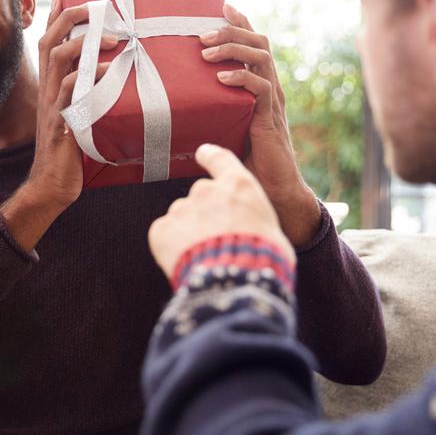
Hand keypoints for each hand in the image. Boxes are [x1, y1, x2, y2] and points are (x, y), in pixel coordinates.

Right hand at [0, 0, 117, 250]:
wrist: (51, 187)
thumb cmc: (68, 155)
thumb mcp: (75, 118)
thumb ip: (83, 97)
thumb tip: (104, 80)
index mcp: (49, 89)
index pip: (45, 45)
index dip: (54, 21)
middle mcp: (47, 93)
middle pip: (48, 43)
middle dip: (69, 20)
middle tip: (95, 8)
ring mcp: (52, 106)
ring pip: (57, 60)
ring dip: (84, 44)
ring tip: (112, 38)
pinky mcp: (62, 122)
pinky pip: (72, 92)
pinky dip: (92, 77)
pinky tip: (112, 71)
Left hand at [148, 143, 293, 278]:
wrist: (235, 281)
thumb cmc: (263, 259)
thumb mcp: (273, 230)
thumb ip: (253, 218)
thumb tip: (251, 229)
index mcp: (238, 185)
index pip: (220, 159)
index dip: (210, 156)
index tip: (202, 153)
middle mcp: (206, 190)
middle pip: (201, 196)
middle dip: (205, 214)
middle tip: (217, 241)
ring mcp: (182, 208)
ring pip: (182, 217)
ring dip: (189, 232)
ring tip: (204, 256)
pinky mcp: (162, 229)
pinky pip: (165, 235)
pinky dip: (172, 247)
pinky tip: (187, 261)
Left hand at [199, 3, 320, 246]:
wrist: (273, 190)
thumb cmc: (246, 161)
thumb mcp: (224, 126)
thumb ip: (210, 110)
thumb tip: (175, 103)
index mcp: (260, 86)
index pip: (254, 44)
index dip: (241, 22)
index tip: (223, 4)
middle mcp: (270, 88)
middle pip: (259, 43)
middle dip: (232, 31)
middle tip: (202, 33)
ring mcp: (272, 102)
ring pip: (261, 58)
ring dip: (232, 49)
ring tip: (206, 51)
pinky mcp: (270, 119)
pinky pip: (260, 89)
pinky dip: (241, 78)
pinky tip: (221, 78)